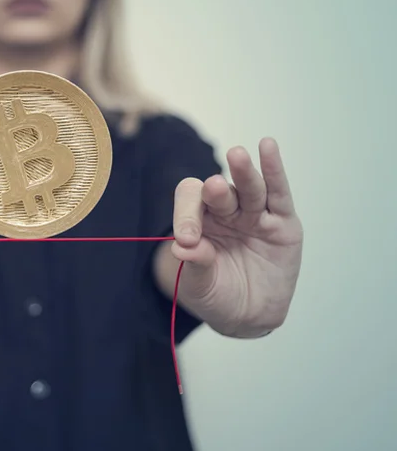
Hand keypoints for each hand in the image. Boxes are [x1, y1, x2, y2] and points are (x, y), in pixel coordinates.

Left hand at [171, 137, 302, 337]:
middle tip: (214, 188)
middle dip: (216, 190)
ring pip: (250, 189)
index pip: (190, 202)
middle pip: (219, 191)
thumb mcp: (199, 285)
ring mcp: (254, 215)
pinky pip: (279, 194)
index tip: (186, 240)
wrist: (248, 317)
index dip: (186, 215)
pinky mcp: (282, 223)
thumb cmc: (217, 295)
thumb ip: (196, 265)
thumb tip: (183, 248)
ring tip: (237, 155)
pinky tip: (268, 147)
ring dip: (244, 172)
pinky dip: (274, 170)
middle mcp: (225, 212)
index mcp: (199, 221)